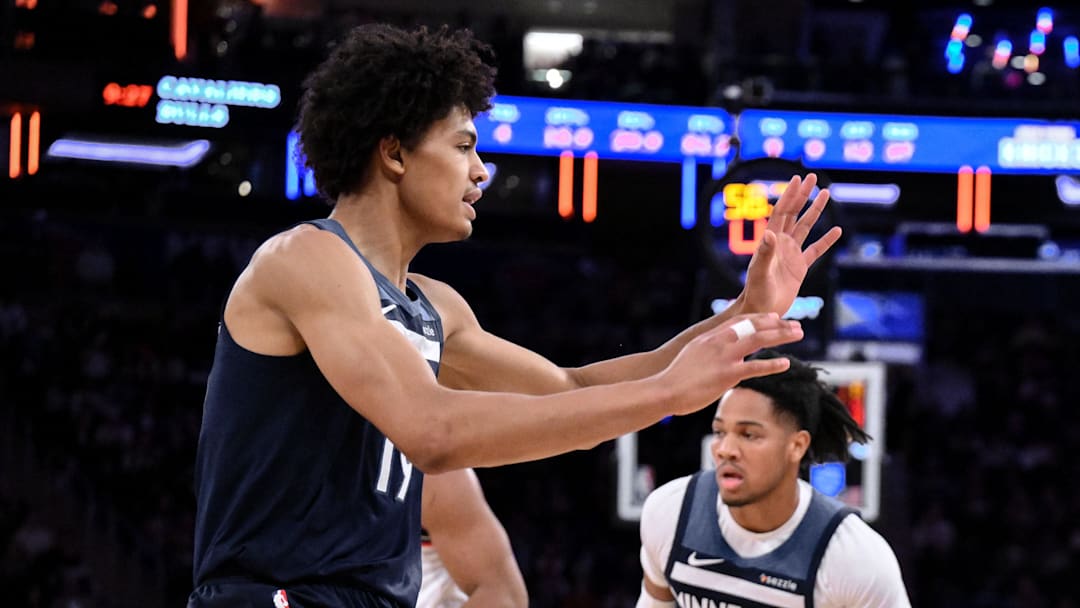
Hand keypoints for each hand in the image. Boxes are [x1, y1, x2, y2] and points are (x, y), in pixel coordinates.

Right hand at [661, 313, 802, 415]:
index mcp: (710, 337)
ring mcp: (724, 357)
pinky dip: (773, 364)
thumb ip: (707, 351)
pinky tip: (787, 363)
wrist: (665, 390)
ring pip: (759, 339)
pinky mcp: (728, 374)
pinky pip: (756, 367)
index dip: (760, 317)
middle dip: (777, 323)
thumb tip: (717, 355)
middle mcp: (719, 342)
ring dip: (782, 335)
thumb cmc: (676, 378)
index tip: (775, 316)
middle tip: (795, 324)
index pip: (740, 321)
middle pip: (754, 325)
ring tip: (799, 334)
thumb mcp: (692, 355)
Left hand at [737, 173, 841, 316]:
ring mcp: (791, 254)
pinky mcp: (799, 267)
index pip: (782, 212)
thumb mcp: (760, 273)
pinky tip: (837, 230)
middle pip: (794, 213)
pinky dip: (826, 240)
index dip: (790, 195)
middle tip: (812, 177)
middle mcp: (781, 243)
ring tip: (826, 193)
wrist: (761, 310)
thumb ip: (764, 253)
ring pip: (805, 227)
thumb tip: (769, 233)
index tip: (799, 179)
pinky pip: (816, 250)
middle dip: (803, 195)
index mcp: (771, 241)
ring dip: (815, 211)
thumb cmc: (756, 293)